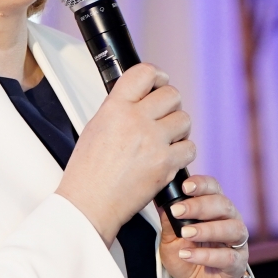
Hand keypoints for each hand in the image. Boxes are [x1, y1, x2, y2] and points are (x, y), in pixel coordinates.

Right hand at [56, 64, 194, 241]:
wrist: (90, 204)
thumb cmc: (88, 171)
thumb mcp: (96, 127)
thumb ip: (120, 108)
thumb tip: (141, 96)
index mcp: (114, 108)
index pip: (144, 72)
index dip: (157, 76)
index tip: (159, 82)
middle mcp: (135, 121)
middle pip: (172, 94)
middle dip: (170, 105)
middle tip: (162, 117)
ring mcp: (153, 142)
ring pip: (185, 119)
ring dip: (178, 129)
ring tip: (164, 140)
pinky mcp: (165, 164)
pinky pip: (189, 147)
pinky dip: (182, 153)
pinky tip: (168, 158)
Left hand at [159, 175, 248, 277]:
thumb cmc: (186, 257)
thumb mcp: (170, 239)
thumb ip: (169, 221)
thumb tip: (161, 201)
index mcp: (215, 209)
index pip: (214, 188)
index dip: (202, 184)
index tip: (184, 186)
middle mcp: (230, 221)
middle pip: (223, 205)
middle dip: (200, 206)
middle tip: (178, 211)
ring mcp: (237, 243)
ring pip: (232, 228)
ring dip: (207, 229)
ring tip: (186, 233)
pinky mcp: (237, 264)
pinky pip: (228, 257)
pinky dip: (207, 255)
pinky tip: (188, 255)